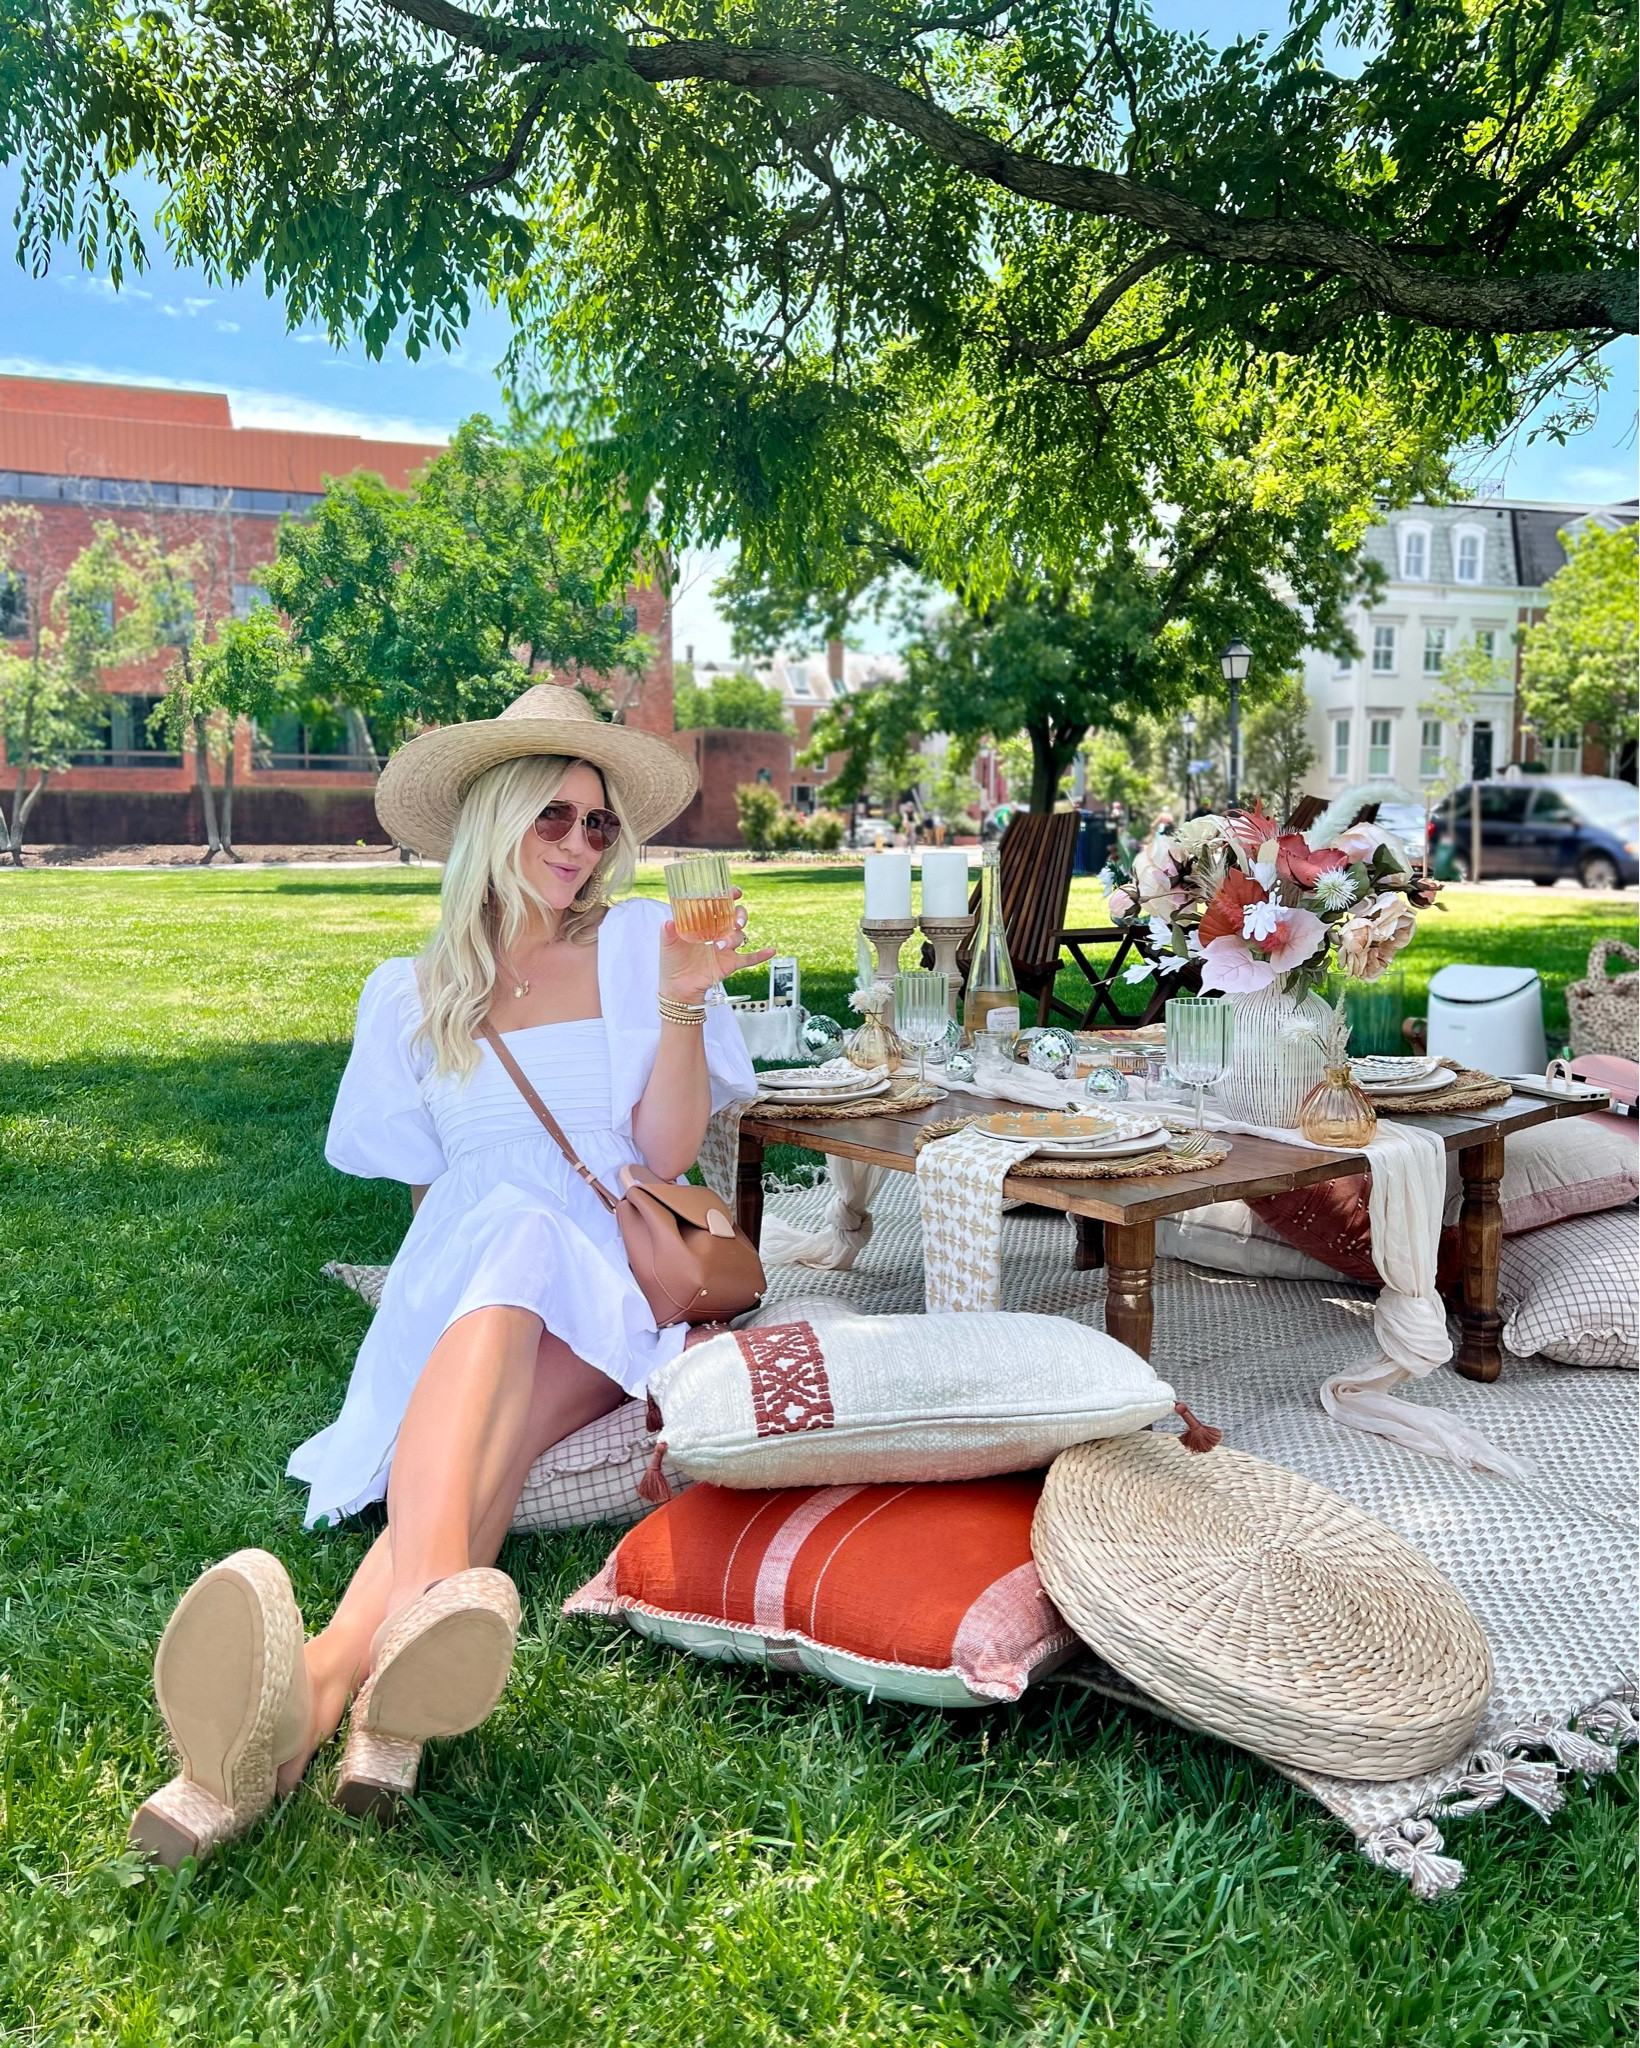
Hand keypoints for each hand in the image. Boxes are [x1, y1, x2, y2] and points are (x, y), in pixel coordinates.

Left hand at [659, 890, 776, 1004]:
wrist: (678, 988)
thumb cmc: (672, 961)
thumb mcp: (667, 944)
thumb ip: (668, 932)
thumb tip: (668, 922)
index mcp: (704, 922)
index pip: (720, 904)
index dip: (729, 896)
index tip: (735, 892)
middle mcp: (718, 931)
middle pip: (736, 917)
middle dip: (739, 915)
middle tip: (734, 921)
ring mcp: (726, 947)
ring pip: (739, 936)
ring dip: (734, 937)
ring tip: (720, 946)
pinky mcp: (730, 963)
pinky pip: (749, 958)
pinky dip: (761, 955)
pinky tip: (771, 951)